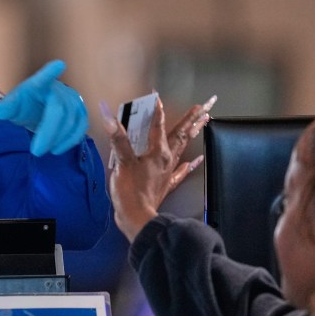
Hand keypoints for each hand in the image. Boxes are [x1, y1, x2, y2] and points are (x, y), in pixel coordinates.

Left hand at [0, 59, 87, 155]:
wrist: (37, 110)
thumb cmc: (24, 106)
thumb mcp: (12, 107)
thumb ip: (6, 108)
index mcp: (39, 84)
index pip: (44, 77)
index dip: (51, 72)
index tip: (59, 64)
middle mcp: (59, 89)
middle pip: (60, 110)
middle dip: (49, 132)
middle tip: (37, 151)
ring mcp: (73, 100)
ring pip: (72, 120)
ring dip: (59, 139)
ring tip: (44, 150)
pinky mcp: (81, 112)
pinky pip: (81, 127)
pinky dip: (71, 140)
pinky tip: (58, 149)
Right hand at [103, 95, 215, 241]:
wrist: (137, 219)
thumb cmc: (129, 190)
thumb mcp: (122, 162)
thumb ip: (118, 138)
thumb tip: (108, 115)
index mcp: (157, 152)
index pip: (158, 126)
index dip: (156, 110)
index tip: (156, 96)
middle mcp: (167, 159)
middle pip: (182, 134)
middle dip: (192, 119)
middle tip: (205, 105)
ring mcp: (168, 172)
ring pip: (183, 148)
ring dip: (193, 133)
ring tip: (204, 121)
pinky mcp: (166, 184)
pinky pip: (181, 171)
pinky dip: (190, 165)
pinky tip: (196, 160)